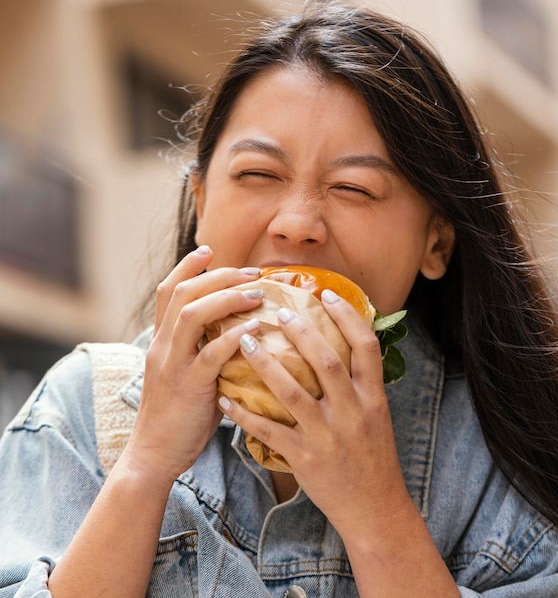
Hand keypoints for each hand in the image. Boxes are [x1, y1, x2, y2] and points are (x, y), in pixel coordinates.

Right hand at [124, 246, 263, 485]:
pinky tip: (256, 326)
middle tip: (251, 271)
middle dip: (218, 275)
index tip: (209, 249)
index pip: (166, 291)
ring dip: (227, 297)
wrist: (153, 455)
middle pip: (182, 293)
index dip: (187, 266)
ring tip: (257, 293)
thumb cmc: (178, 416)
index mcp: (160, 342)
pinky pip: (211, 353)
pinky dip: (235, 335)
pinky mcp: (188, 386)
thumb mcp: (186, 375)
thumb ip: (205, 352)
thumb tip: (242, 335)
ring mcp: (172, 365)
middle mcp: (162, 346)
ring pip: (192, 315)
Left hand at [219, 289, 412, 533]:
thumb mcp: (377, 414)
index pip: (366, 346)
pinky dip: (245, 413)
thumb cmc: (373, 455)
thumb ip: (360, 382)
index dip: (347, 316)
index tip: (326, 294)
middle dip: (302, 331)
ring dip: (265, 364)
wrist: (375, 507)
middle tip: (279, 311)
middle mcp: (352, 412)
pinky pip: (269, 430)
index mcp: (372, 397)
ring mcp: (327, 435)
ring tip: (244, 340)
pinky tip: (226, 398)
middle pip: (326, 361)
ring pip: (292, 391)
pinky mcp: (305, 458)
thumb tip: (342, 344)